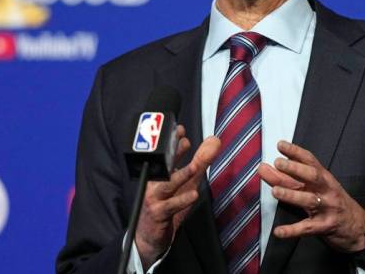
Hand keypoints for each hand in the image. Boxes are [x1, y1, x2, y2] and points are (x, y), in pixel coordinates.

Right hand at [135, 126, 220, 265]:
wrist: (150, 236)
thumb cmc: (168, 205)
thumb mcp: (188, 181)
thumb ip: (201, 161)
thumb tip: (214, 140)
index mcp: (161, 172)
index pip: (166, 153)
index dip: (172, 141)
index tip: (180, 129)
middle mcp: (155, 183)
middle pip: (164, 166)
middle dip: (173, 152)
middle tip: (184, 141)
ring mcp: (155, 198)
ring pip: (166, 185)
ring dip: (180, 175)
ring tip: (194, 167)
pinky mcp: (158, 214)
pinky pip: (170, 206)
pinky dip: (181, 200)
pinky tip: (193, 194)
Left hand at [259, 140, 364, 252]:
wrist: (358, 228)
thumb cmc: (332, 203)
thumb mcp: (312, 189)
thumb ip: (286, 178)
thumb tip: (264, 168)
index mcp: (324, 178)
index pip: (310, 161)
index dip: (295, 151)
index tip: (281, 145)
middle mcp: (326, 190)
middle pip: (313, 176)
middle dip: (295, 169)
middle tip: (279, 163)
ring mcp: (327, 208)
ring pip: (309, 200)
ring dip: (292, 195)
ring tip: (275, 191)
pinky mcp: (325, 226)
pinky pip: (307, 228)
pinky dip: (292, 230)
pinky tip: (279, 231)